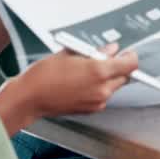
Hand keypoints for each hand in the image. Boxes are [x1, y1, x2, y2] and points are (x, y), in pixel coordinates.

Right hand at [0, 44, 137, 135]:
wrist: (29, 98)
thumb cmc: (44, 75)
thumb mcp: (70, 53)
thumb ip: (95, 51)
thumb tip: (110, 49)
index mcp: (99, 71)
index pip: (130, 64)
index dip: (130, 57)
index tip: (126, 53)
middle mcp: (101, 88)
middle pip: (125, 76)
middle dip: (118, 67)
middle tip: (105, 59)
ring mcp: (97, 101)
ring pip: (114, 87)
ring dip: (107, 78)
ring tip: (86, 71)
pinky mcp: (90, 110)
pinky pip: (103, 96)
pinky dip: (98, 88)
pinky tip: (81, 82)